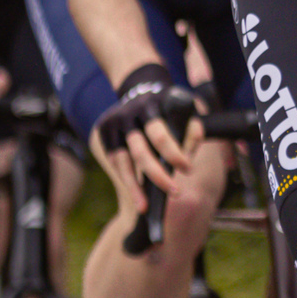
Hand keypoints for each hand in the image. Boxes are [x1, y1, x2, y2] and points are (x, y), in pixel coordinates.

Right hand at [94, 63, 200, 199]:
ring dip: (133, 187)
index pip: (160, 135)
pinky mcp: (104, 133)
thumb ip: (192, 132)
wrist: (140, 90)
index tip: (188, 169)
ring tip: (143, 207)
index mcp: (151, 107)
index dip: (174, 155)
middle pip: (140, 152)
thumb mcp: (186, 111)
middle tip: (175, 191)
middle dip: (157, 175)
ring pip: (122, 162)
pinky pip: (116, 162)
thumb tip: (187, 159)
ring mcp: (113, 125)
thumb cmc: (169, 108)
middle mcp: (128, 115)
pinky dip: (126, 178)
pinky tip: (137, 193)